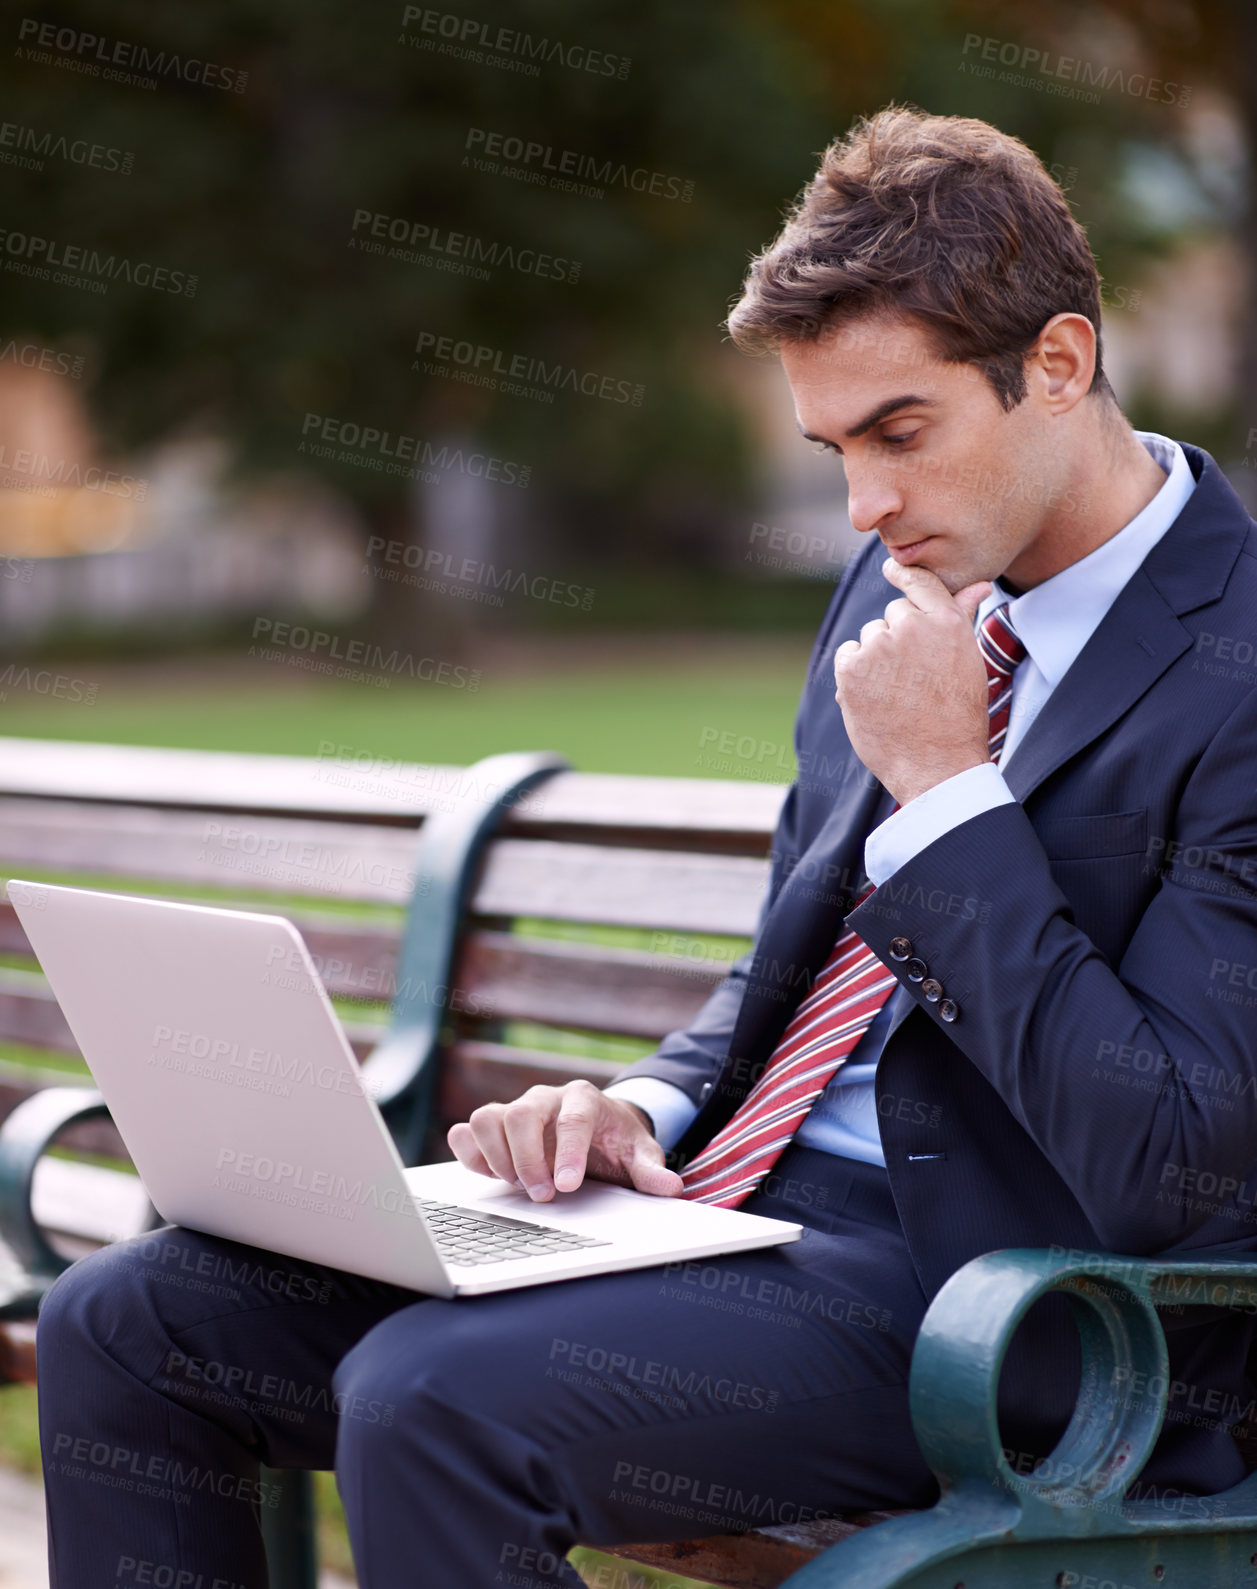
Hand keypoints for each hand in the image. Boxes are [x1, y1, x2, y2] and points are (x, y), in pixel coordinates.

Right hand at [447, 1080, 683, 1201]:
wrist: (597, 1126)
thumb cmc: (616, 1140)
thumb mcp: (640, 1153)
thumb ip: (651, 1171)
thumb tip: (670, 1189)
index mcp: (584, 1098)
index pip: (572, 1119)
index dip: (567, 1153)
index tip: (566, 1187)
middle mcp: (545, 1097)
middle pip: (521, 1114)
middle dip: (527, 1159)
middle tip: (543, 1195)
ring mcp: (516, 1108)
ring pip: (488, 1118)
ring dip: (497, 1157)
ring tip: (519, 1186)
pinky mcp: (495, 1125)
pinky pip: (466, 1131)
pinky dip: (470, 1154)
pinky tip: (492, 1175)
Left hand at [833, 557, 992, 806]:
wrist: (937, 763)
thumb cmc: (958, 714)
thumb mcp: (967, 660)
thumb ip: (962, 616)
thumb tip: (978, 584)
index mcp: (946, 622)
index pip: (920, 582)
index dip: (903, 574)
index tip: (892, 570)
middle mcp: (911, 627)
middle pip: (893, 614)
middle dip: (898, 637)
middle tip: (914, 676)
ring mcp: (878, 646)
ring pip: (870, 636)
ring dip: (876, 657)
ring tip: (897, 693)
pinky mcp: (851, 668)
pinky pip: (847, 655)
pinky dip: (855, 673)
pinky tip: (876, 697)